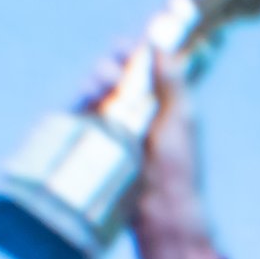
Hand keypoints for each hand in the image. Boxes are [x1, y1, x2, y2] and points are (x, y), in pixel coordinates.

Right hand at [79, 42, 219, 258]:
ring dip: (93, 81)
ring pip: (94, 92)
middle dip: (110, 64)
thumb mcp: (182, 120)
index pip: (142, 66)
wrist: (162, 214)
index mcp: (161, 101)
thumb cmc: (179, 169)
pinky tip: (79, 103)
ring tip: (101, 87)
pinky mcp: (93, 144)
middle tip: (114, 70)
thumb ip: (174, 83)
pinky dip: (77, 104)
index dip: (133, 52)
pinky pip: (79, 116)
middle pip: (114, 75)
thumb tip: (162, 45)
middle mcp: (135, 110)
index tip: (131, 46)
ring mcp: (113, 126)